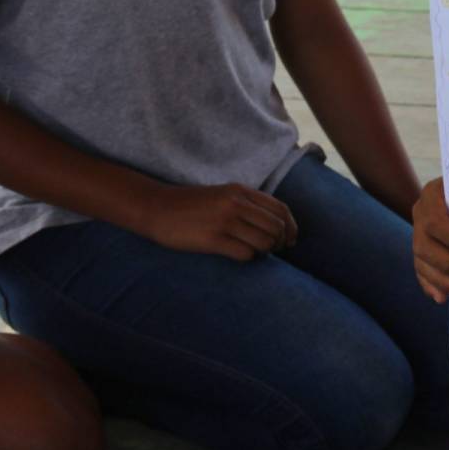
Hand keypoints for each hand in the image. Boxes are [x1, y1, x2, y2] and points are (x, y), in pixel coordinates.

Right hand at [142, 183, 296, 261]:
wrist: (156, 207)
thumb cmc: (191, 205)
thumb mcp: (222, 195)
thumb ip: (247, 204)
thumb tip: (275, 226)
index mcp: (240, 191)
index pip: (280, 209)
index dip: (291, 227)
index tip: (290, 240)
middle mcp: (235, 203)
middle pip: (276, 228)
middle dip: (279, 243)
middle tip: (272, 250)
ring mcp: (224, 221)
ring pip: (264, 242)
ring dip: (264, 252)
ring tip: (253, 252)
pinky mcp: (212, 239)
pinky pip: (245, 254)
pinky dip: (248, 258)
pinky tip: (238, 255)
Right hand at [412, 176, 448, 302]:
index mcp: (432, 196)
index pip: (434, 219)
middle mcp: (420, 215)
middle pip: (423, 245)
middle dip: (447, 262)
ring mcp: (418, 234)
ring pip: (421, 262)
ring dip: (441, 279)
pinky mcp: (420, 251)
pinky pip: (420, 271)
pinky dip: (431, 286)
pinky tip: (443, 298)